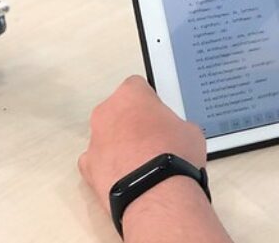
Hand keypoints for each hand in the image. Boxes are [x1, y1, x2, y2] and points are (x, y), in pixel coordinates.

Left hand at [80, 76, 206, 213]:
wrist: (156, 191)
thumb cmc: (174, 156)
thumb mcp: (191, 131)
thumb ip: (177, 125)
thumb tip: (177, 134)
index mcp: (131, 95)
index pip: (137, 87)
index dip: (150, 101)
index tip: (159, 115)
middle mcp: (107, 111)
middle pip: (118, 110)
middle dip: (132, 122)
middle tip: (152, 140)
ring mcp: (94, 138)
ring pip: (105, 135)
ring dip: (119, 144)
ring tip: (141, 163)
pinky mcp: (88, 165)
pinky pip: (97, 161)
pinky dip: (109, 167)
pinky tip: (126, 177)